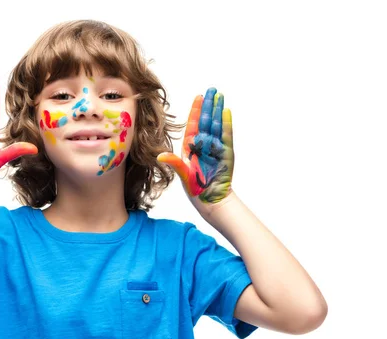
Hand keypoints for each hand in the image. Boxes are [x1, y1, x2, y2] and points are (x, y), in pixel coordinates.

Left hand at [158, 88, 233, 211]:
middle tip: (212, 89)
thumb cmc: (195, 189)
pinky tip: (226, 111)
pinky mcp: (226, 153)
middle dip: (209, 105)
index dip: (196, 111)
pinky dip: (226, 124)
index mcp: (192, 147)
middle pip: (207, 121)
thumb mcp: (182, 174)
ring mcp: (216, 148)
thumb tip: (160, 156)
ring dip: (218, 110)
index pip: (194, 125)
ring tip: (220, 96)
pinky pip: (226, 136)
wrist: (211, 200)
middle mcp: (204, 145)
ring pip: (217, 125)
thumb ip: (174, 162)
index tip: (198, 97)